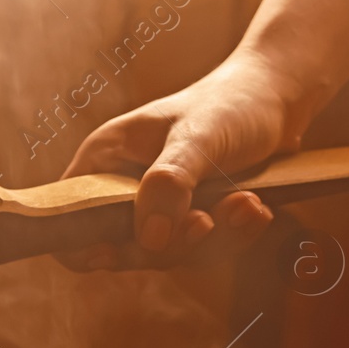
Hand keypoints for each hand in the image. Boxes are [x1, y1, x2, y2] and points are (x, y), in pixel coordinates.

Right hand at [59, 51, 300, 270]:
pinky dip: (231, 237)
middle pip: (119, 247)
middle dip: (168, 245)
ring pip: (164, 253)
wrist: (280, 94)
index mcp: (106, 159)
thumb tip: (149, 238)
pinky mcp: (188, 218)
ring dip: (211, 239)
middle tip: (205, 222)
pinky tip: (255, 210)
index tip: (114, 251)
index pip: (68, 214)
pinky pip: (199, 249)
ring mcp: (156, 206)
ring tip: (248, 204)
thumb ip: (169, 183)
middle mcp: (123, 187)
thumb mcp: (199, 136)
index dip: (80, 242)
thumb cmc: (233, 101)